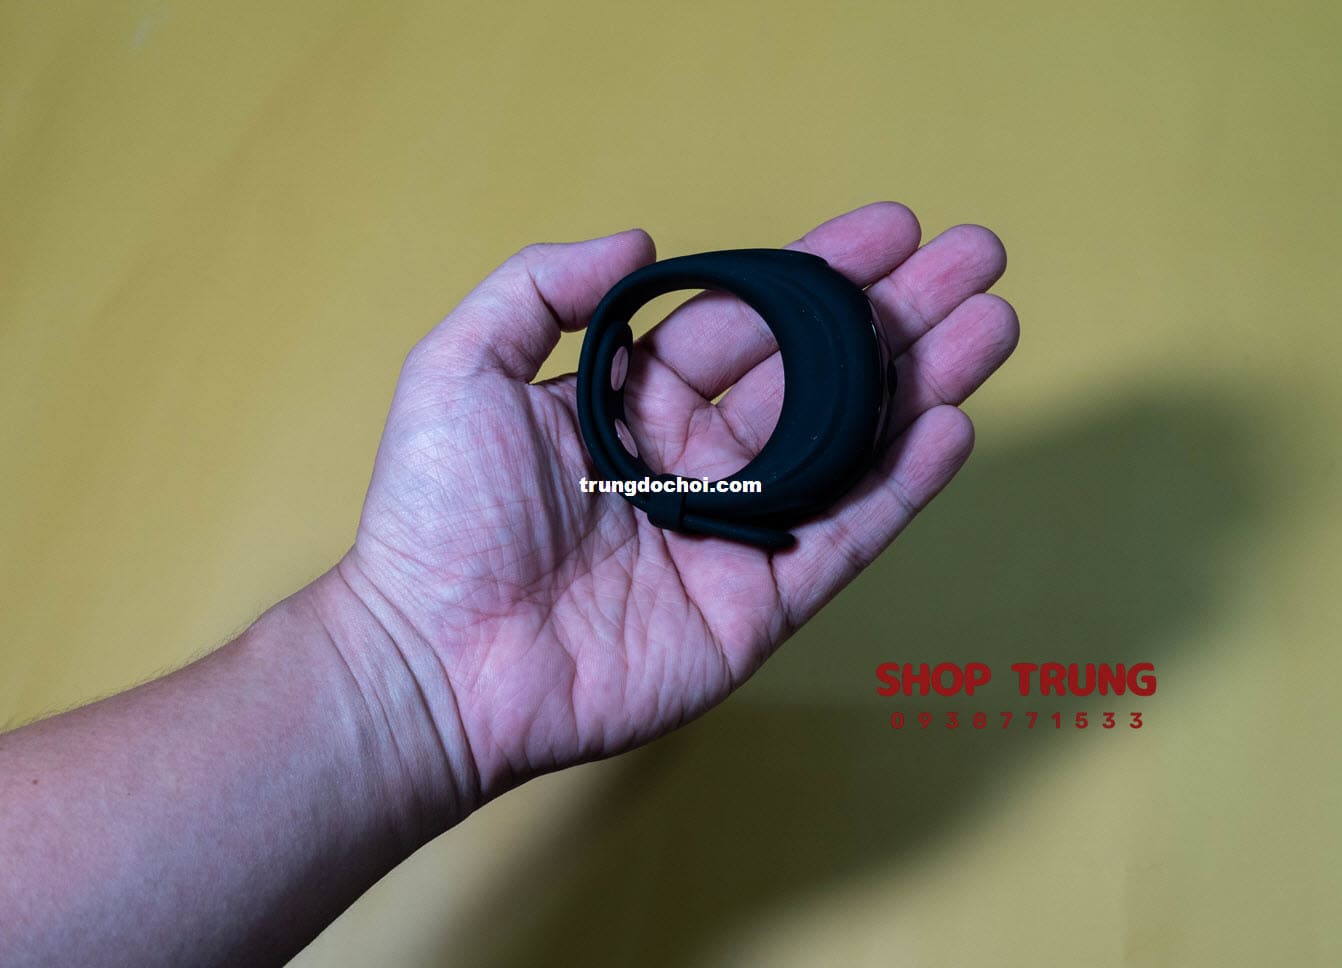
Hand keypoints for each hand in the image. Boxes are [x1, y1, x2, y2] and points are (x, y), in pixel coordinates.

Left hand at [329, 202, 1016, 812]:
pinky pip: (844, 537)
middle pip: (819, 372)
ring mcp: (735, 532)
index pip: (750, 321)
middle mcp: (697, 459)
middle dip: (899, 315)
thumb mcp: (462, 367)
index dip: (819, 274)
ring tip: (994, 324)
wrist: (436, 662)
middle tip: (976, 259)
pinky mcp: (758, 604)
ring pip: (849, 445)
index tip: (888, 229)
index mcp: (637, 401)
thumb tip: (639, 236)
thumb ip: (541, 287)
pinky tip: (952, 425)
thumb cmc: (436, 518)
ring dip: (925, 383)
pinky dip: (902, 486)